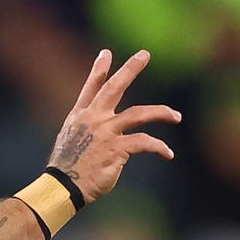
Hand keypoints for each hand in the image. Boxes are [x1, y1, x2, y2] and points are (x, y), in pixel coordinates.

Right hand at [47, 50, 180, 201]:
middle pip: (114, 88)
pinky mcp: (116, 149)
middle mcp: (93, 120)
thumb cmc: (67, 170)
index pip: (91, 88)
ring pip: (138, 114)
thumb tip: (102, 133)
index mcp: (80, 117)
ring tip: (176, 116)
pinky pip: (144, 143)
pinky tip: (168, 153)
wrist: (63, 186)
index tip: (107, 53)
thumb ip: (87, 132)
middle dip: (130, 69)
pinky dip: (159, 147)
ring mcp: (105, 133)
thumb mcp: (71, 143)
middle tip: (144, 54)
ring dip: (160, 113)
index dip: (99, 69)